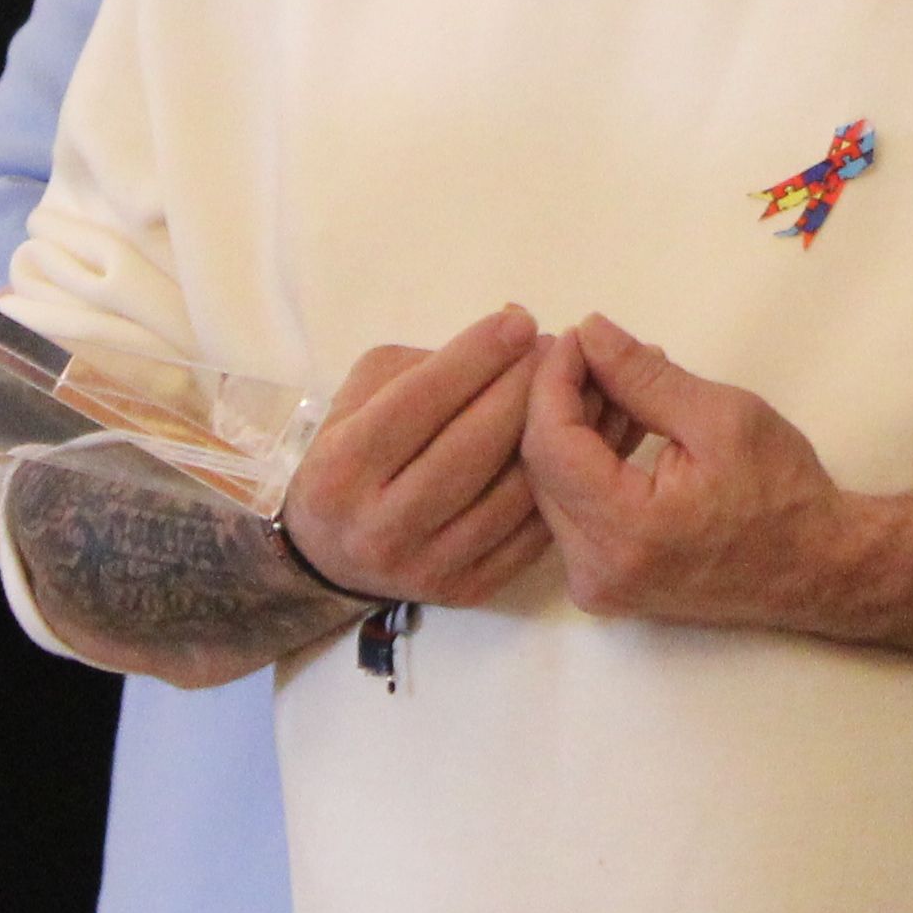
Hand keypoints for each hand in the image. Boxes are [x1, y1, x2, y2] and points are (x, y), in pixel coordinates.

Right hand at [282, 308, 555, 609]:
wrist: (332, 551)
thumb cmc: (353, 451)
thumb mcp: (363, 395)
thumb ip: (427, 363)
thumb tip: (512, 328)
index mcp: (342, 468)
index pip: (416, 404)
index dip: (473, 358)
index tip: (520, 323)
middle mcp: (379, 526)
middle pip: (470, 449)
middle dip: (523, 390)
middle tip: (556, 351)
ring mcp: (425, 566)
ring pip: (507, 495)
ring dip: (555, 435)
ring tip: (580, 389)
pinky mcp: (464, 590)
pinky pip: (527, 535)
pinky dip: (560, 486)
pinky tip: (580, 445)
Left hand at [521, 317, 855, 632]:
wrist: (817, 568)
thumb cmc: (782, 491)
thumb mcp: (721, 416)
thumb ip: (645, 376)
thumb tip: (589, 333)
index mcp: (627, 531)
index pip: (550, 444)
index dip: (553, 381)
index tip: (578, 336)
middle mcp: (596, 571)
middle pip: (540, 469)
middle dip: (557, 400)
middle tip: (591, 350)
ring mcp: (597, 585)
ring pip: (552, 490)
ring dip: (572, 429)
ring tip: (615, 380)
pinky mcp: (605, 585)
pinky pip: (573, 513)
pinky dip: (586, 464)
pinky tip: (620, 424)